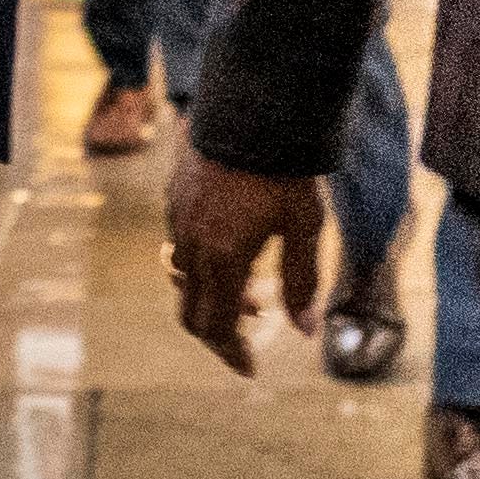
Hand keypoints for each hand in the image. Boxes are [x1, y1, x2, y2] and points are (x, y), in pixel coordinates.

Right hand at [163, 146, 332, 377]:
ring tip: (253, 288)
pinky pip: (181, 247)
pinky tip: (234, 248)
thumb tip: (305, 331)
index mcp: (224, 258)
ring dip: (213, 295)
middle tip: (249, 336)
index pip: (216, 327)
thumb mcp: (305, 227)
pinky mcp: (174, 199)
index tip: (250, 368)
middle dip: (219, 332)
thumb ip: (302, 281)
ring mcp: (178, 220)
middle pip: (192, 312)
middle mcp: (193, 245)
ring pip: (185, 279)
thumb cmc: (285, 170)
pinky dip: (204, 265)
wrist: (252, 109)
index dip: (231, 353)